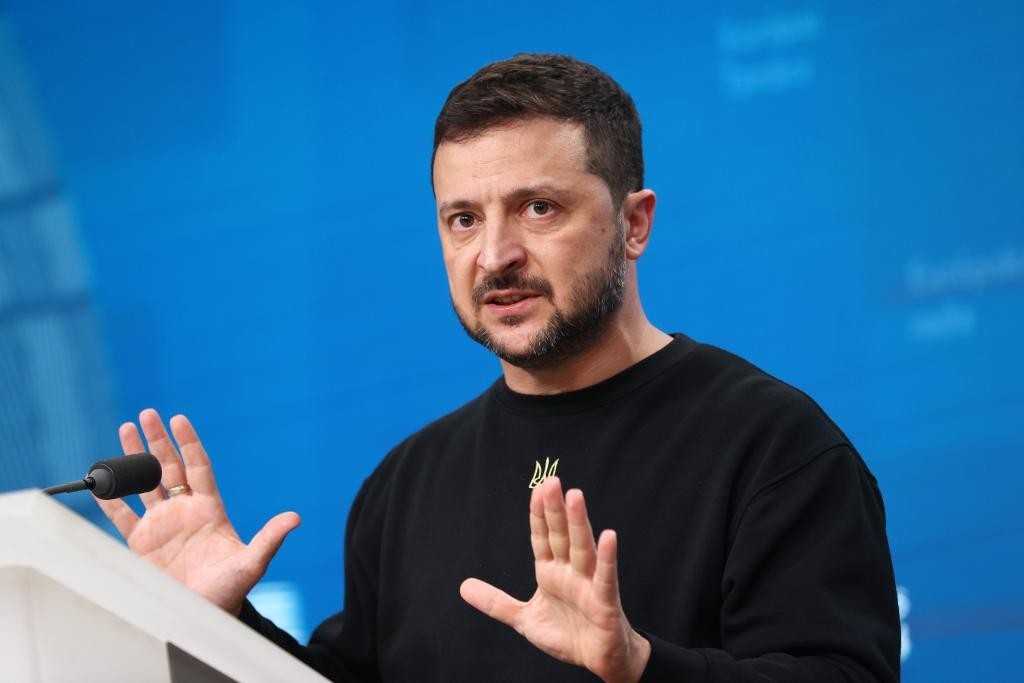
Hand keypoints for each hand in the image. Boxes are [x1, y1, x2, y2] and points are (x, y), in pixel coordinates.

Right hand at [94, 409, 299, 614]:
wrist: (203, 617)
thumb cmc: (230, 590)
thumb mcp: (251, 563)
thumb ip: (269, 539)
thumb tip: (295, 518)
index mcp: (209, 509)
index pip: (198, 467)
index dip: (188, 443)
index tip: (179, 419)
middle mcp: (184, 511)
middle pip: (168, 467)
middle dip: (157, 441)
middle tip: (147, 414)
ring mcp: (161, 525)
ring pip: (144, 484)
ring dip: (134, 460)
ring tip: (125, 429)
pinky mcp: (141, 544)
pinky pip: (122, 517)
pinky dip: (111, 501)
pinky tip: (100, 482)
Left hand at [460, 477, 650, 682]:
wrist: (599, 659)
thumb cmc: (568, 634)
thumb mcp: (524, 618)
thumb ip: (496, 602)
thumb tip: (463, 587)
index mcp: (550, 572)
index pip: (543, 537)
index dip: (539, 514)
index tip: (537, 488)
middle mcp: (570, 572)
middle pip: (561, 535)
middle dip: (555, 509)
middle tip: (551, 480)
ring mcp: (589, 584)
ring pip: (582, 548)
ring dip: (579, 523)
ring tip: (575, 496)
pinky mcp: (605, 601)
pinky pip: (605, 577)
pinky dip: (607, 557)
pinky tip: (608, 536)